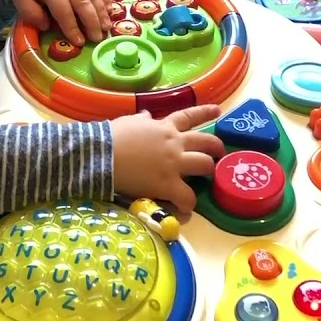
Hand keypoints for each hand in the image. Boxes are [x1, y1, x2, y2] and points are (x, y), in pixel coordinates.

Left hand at [11, 0, 111, 44]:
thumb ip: (30, 13)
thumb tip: (47, 26)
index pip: (65, 13)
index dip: (72, 29)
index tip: (79, 42)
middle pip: (84, 5)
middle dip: (92, 23)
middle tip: (98, 39)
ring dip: (102, 13)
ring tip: (106, 28)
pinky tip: (109, 11)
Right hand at [110, 105, 224, 213]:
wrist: (101, 154)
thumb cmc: (111, 137)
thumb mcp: (128, 122)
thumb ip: (141, 121)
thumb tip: (147, 116)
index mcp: (164, 127)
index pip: (189, 116)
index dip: (205, 112)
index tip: (217, 110)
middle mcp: (175, 143)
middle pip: (206, 142)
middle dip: (216, 148)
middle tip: (218, 154)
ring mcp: (174, 163)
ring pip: (205, 165)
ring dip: (207, 173)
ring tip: (205, 183)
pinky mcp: (167, 184)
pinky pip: (187, 197)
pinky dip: (188, 204)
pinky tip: (186, 210)